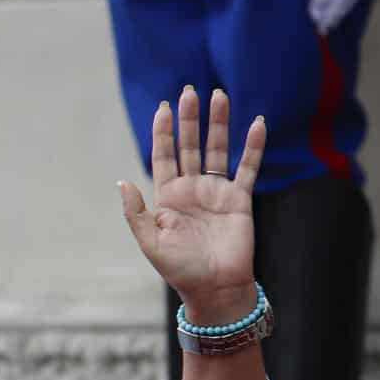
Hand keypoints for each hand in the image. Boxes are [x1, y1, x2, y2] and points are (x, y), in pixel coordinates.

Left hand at [118, 87, 262, 327]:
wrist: (213, 288)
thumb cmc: (179, 269)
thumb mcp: (150, 242)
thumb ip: (136, 212)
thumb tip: (122, 181)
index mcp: (167, 197)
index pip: (164, 157)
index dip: (163, 133)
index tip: (163, 108)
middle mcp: (192, 189)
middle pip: (191, 146)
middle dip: (189, 120)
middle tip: (189, 91)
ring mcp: (216, 192)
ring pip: (218, 150)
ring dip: (218, 124)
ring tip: (218, 96)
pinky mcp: (240, 199)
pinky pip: (248, 168)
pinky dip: (253, 147)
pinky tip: (256, 123)